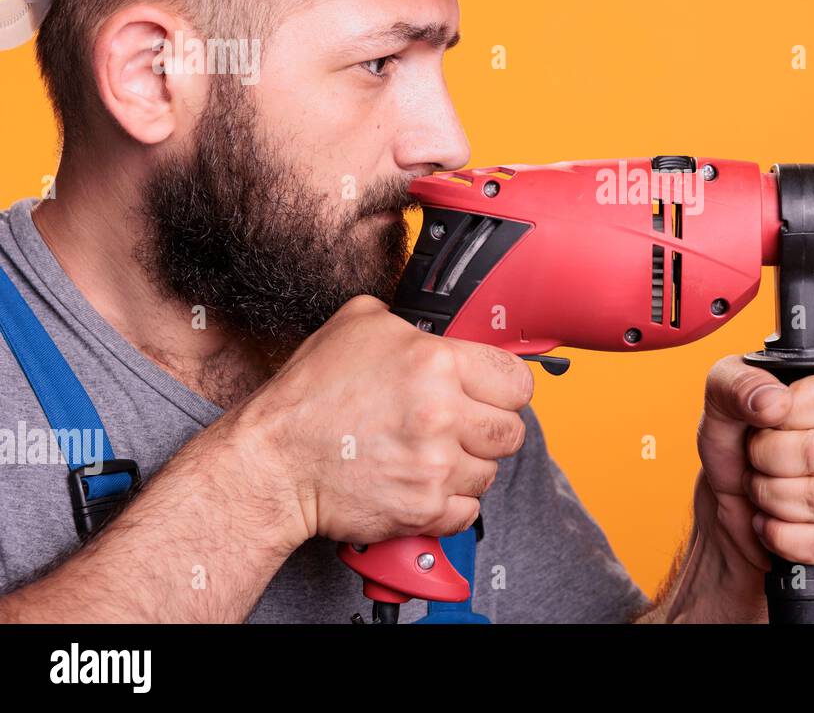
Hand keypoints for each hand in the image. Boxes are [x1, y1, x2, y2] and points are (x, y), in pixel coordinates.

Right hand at [236, 295, 533, 546]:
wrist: (272, 463)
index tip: (493, 394)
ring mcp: (435, 466)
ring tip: (430, 455)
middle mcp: (442, 415)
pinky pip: (468, 511)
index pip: (518, 381)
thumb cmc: (308, 396)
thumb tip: (441, 331)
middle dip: (491, 429)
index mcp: (436, 364)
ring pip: (490, 473)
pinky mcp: (423, 509)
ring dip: (467, 467)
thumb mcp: (356, 326)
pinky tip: (423, 484)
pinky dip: (451, 503)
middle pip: (512, 431)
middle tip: (461, 427)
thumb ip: (409, 324)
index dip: (506, 388)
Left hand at [697, 356, 813, 581]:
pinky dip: (788, 538)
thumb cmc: (738, 441)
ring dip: (775, 499)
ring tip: (762, 489)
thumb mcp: (722, 398)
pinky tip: (770, 525)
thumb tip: (773, 402)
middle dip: (769, 460)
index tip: (764, 422)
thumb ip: (738, 384)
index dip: (788, 416)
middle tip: (755, 459)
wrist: (735, 501)